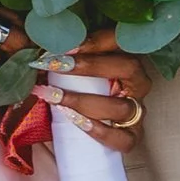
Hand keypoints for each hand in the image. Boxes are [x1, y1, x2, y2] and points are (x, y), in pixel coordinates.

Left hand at [48, 23, 146, 152]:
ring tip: (55, 97)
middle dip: (91, 66)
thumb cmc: (79, 95)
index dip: (95, 42)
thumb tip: (40, 53)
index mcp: (127, 59)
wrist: (84, 139)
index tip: (65, 46)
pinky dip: (100, 131)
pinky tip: (77, 123)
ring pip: (123, 106)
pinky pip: (123, 138)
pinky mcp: (132, 137)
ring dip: (85, 101)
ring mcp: (138, 111)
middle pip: (129, 67)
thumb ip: (66, 60)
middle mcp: (138, 83)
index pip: (120, 42)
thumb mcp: (75, 73)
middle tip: (57, 66)